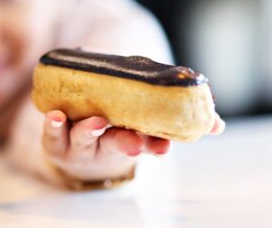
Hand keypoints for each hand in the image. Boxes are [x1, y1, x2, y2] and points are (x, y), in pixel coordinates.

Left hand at [41, 111, 225, 181]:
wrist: (76, 157)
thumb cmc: (115, 132)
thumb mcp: (143, 130)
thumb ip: (175, 120)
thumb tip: (218, 121)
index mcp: (130, 139)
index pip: (148, 142)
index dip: (158, 142)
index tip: (168, 144)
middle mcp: (104, 144)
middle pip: (118, 143)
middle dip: (128, 142)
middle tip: (136, 142)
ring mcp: (79, 143)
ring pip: (86, 137)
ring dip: (91, 130)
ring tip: (97, 122)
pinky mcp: (55, 140)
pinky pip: (53, 133)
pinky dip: (53, 124)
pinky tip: (54, 115)